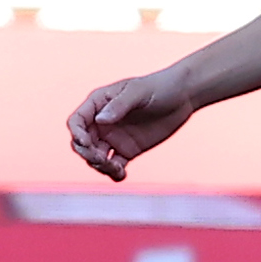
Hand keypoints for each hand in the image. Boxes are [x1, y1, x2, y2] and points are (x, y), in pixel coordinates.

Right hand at [67, 69, 194, 179]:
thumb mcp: (139, 92)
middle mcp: (102, 123)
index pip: (77, 122)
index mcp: (98, 104)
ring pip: (95, 158)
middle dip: (88, 154)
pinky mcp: (127, 151)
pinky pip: (114, 166)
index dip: (77, 134)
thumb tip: (100, 120)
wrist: (183, 96)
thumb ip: (119, 105)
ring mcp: (113, 138)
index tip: (87, 144)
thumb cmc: (160, 86)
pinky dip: (114, 174)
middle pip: (82, 144)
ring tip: (116, 169)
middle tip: (103, 160)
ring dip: (100, 167)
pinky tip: (122, 175)